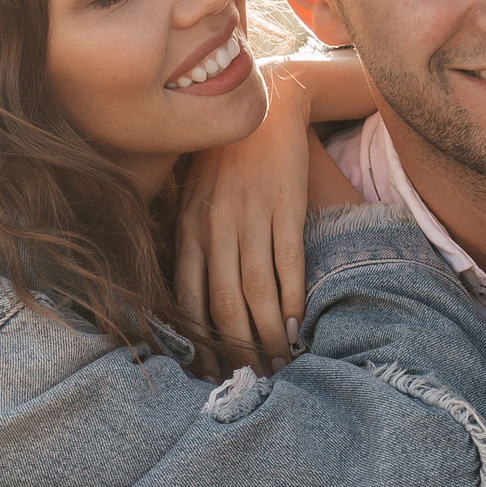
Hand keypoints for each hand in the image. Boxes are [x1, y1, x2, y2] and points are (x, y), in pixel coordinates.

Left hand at [177, 63, 314, 373]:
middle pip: (223, 306)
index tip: (214, 372)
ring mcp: (251, 218)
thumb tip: (188, 294)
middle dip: (237, 350)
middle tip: (250, 380)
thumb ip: (190, 240)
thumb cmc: (227, 157)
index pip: (189, 300)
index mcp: (188, 229)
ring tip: (280, 362)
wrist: (268, 105)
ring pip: (256, 292)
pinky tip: (298, 323)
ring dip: (268, 334)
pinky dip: (293, 297)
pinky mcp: (285, 208)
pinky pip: (287, 263)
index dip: (202, 342)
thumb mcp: (194, 195)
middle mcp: (215, 228)